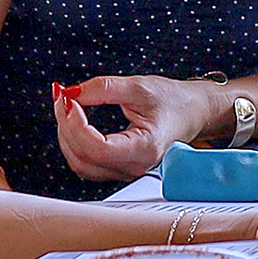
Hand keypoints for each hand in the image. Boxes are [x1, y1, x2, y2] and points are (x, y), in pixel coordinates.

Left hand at [52, 74, 223, 181]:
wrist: (193, 113)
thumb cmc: (174, 101)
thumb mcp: (140, 86)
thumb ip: (104, 88)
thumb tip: (71, 93)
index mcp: (145, 149)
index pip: (98, 148)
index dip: (76, 125)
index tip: (70, 99)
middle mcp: (134, 167)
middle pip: (84, 158)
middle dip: (66, 125)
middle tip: (64, 96)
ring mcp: (125, 171)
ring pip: (81, 163)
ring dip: (67, 134)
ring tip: (68, 105)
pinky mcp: (118, 168)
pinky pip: (86, 162)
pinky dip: (74, 141)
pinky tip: (74, 119)